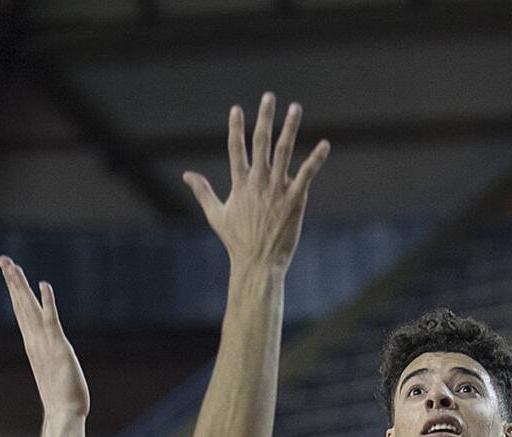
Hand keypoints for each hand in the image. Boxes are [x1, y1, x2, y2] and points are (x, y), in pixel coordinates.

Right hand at [0, 259, 89, 420]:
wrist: (65, 413)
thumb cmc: (61, 396)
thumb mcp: (50, 370)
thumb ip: (46, 358)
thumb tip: (45, 353)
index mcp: (33, 343)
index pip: (21, 311)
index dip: (15, 290)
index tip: (8, 271)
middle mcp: (35, 340)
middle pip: (21, 305)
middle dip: (13, 282)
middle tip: (4, 260)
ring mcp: (45, 343)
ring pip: (30, 309)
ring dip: (22, 287)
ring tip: (13, 267)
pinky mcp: (59, 347)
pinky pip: (51, 320)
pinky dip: (48, 302)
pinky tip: (44, 286)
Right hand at [183, 94, 329, 272]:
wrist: (258, 265)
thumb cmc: (237, 243)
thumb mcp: (215, 215)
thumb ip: (203, 192)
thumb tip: (187, 175)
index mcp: (240, 183)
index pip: (236, 148)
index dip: (236, 127)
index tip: (237, 108)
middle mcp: (258, 182)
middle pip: (261, 142)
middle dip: (264, 117)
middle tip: (269, 96)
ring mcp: (277, 190)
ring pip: (284, 152)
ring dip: (290, 128)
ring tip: (295, 108)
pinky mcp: (295, 201)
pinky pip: (307, 175)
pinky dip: (315, 159)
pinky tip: (324, 145)